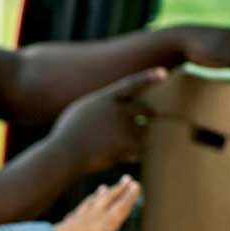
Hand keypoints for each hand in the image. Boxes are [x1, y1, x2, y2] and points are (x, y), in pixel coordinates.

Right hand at [49, 67, 168, 173]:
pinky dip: (129, 156)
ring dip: (134, 140)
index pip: (132, 84)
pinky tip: (116, 157)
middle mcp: (118, 109)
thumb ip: (101, 105)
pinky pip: (138, 150)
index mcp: (106, 98)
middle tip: (151, 117)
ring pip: (142, 133)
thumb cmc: (68, 134)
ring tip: (115, 146)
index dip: (148, 78)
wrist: (65, 154)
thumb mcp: (81, 111)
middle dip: (149, 115)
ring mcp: (124, 126)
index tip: (164, 73)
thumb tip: (117, 104)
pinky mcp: (128, 144)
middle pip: (145, 110)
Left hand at [54, 175, 155, 230]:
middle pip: (108, 199)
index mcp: (108, 220)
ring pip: (91, 203)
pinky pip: (75, 213)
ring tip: (102, 188)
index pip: (122, 205)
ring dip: (99, 195)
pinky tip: (78, 210)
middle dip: (118, 189)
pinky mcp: (66, 226)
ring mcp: (78, 219)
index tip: (135, 184)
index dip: (130, 195)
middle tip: (125, 178)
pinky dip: (80, 209)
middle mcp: (94, 215)